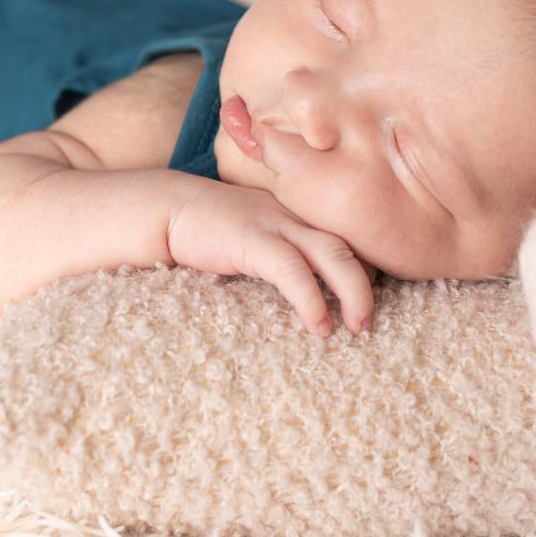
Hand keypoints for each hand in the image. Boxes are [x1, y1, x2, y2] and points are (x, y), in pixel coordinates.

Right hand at [167, 181, 376, 336]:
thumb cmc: (211, 229)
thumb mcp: (259, 234)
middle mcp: (295, 214)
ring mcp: (275, 224)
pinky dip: (311, 299)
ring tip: (358, 327)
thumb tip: (311, 289)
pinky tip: (318, 325)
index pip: (348, 237)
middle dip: (369, 284)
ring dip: (354, 293)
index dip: (367, 267)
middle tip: (368, 322)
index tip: (369, 300)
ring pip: (334, 253)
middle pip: (351, 243)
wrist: (166, 209)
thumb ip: (284, 250)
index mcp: (300, 213)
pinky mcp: (252, 239)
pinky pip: (292, 270)